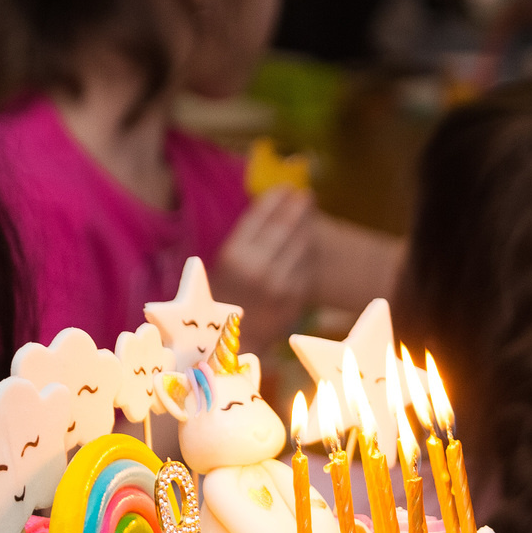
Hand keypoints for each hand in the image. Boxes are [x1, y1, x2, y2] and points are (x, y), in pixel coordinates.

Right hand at [213, 187, 315, 336]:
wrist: (231, 345)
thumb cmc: (222, 301)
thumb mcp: (223, 267)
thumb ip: (244, 242)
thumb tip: (270, 210)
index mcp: (234, 257)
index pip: (260, 217)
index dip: (275, 199)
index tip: (285, 187)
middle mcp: (258, 268)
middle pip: (285, 227)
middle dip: (297, 208)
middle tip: (306, 195)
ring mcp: (280, 284)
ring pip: (301, 245)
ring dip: (306, 227)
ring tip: (309, 213)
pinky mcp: (296, 299)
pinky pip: (307, 268)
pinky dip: (308, 253)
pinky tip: (308, 242)